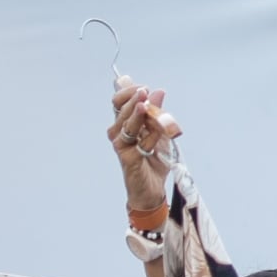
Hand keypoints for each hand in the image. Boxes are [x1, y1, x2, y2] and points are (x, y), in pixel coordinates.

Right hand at [107, 78, 182, 214]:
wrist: (152, 188)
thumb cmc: (153, 160)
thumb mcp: (158, 132)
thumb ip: (157, 113)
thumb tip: (157, 91)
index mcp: (124, 123)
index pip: (118, 101)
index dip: (128, 91)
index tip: (143, 88)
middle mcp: (118, 131)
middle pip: (120, 109)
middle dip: (132, 98)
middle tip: (144, 91)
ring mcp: (121, 144)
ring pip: (127, 124)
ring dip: (137, 114)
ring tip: (145, 105)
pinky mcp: (126, 157)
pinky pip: (139, 142)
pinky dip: (150, 135)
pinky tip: (158, 131)